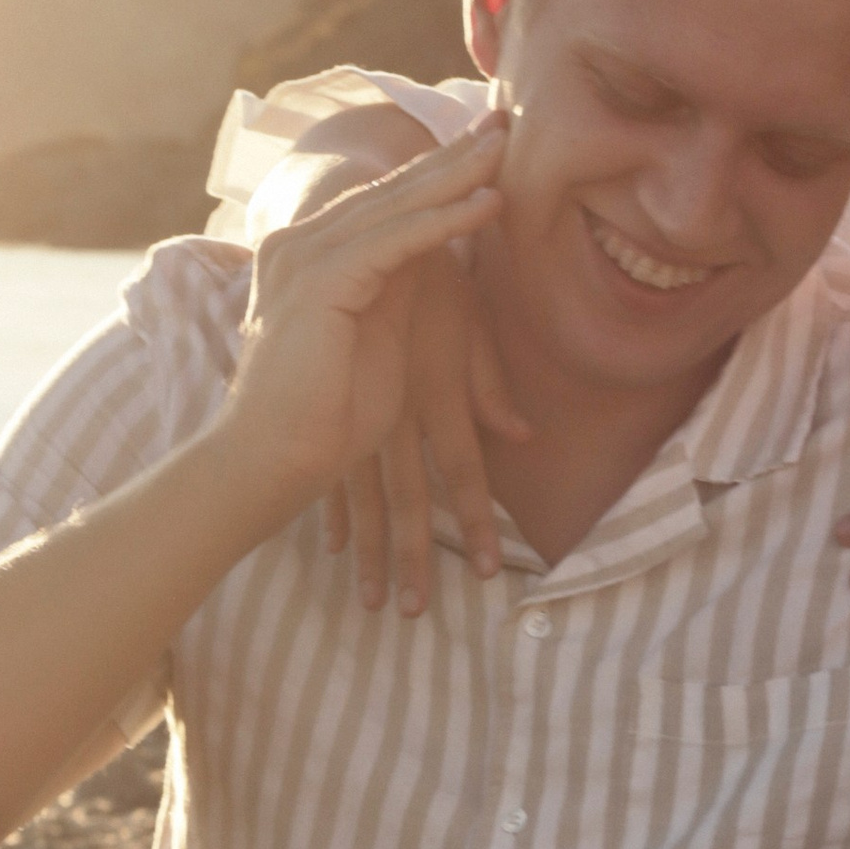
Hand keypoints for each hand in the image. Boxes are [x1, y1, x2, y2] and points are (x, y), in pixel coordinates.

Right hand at [223, 116, 507, 512]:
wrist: (276, 460)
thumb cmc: (327, 416)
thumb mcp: (378, 334)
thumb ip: (399, 286)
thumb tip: (436, 249)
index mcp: (309, 254)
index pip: (383, 202)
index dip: (438, 172)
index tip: (488, 146)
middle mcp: (299, 244)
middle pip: (390, 191)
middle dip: (451, 156)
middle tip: (502, 121)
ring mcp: (304, 257)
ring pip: (395, 206)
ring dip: (456, 176)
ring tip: (505, 149)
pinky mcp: (321, 281)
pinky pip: (396, 241)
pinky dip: (445, 222)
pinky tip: (487, 204)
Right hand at [325, 250, 531, 613]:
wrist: (363, 235)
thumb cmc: (431, 278)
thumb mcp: (464, 326)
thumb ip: (488, 385)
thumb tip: (523, 438)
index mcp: (438, 394)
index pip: (465, 472)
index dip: (480, 522)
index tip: (488, 572)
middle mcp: (398, 411)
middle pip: (411, 500)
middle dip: (415, 559)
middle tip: (413, 614)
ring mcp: (357, 409)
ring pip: (367, 497)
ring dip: (371, 552)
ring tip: (376, 604)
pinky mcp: (326, 407)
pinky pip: (331, 465)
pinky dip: (335, 511)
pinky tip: (332, 550)